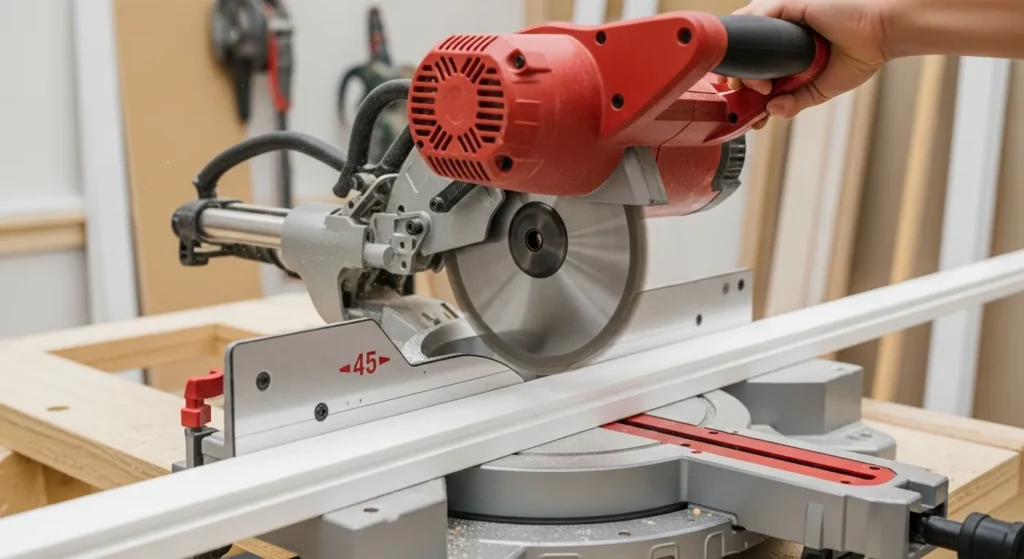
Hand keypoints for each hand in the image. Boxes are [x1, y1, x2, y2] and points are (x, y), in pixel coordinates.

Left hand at [731, 0, 893, 127]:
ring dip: (743, 64)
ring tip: (760, 85)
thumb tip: (772, 111)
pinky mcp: (789, 4)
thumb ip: (795, 101)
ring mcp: (782, 17)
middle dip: (736, 77)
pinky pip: (759, 17)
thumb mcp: (820, 89)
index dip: (741, 84)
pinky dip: (754, 42)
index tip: (745, 108)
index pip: (750, 63)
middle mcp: (780, 30)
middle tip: (752, 98)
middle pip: (741, 50)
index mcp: (785, 47)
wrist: (884, 35)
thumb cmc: (860, 54)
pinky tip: (762, 65)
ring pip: (744, 35)